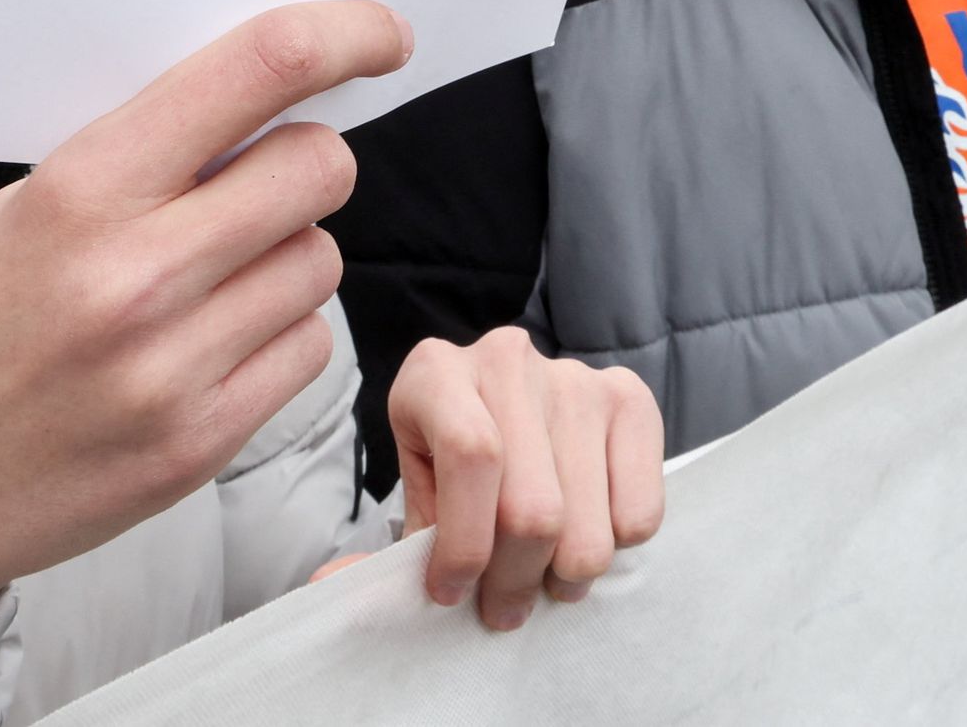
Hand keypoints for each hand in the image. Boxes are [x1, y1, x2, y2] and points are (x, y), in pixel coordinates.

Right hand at [0, 1, 408, 629]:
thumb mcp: (19, 215)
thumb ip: (139, 160)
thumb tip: (265, 104)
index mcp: (79, 191)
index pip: (256, 71)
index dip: (342, 35)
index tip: (380, 34)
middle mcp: (134, 277)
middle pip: (319, 166)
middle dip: (303, 161)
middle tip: (253, 184)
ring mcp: (173, 370)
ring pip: (321, 260)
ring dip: (285, 255)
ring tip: (205, 281)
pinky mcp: (199, 446)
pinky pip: (307, 349)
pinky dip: (277, 335)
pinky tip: (207, 346)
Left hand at [389, 328, 662, 629]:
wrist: (518, 418)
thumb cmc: (456, 469)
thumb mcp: (418, 496)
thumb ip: (385, 549)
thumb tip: (329, 588)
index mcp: (435, 372)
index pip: (472, 457)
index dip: (465, 542)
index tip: (449, 592)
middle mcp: (507, 359)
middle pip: (531, 506)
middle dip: (513, 581)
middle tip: (502, 608)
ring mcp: (576, 376)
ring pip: (583, 522)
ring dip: (563, 578)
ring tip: (545, 581)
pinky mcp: (630, 399)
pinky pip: (638, 512)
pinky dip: (613, 549)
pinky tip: (583, 537)